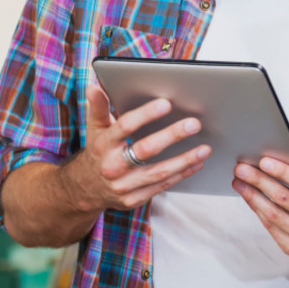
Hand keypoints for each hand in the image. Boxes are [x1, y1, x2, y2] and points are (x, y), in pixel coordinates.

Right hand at [65, 84, 210, 211]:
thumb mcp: (95, 129)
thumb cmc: (97, 153)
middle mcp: (112, 166)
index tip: (166, 104)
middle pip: (145, 150)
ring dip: (184, 159)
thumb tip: (94, 87)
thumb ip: (99, 108)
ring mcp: (123, 186)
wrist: (83, 190)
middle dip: (171, 135)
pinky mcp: (133, 200)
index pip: (125, 126)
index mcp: (103, 145)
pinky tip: (197, 163)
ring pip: (158, 172)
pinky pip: (161, 186)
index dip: (146, 115)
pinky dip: (181, 174)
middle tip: (193, 124)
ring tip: (205, 148)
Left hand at [233, 155, 288, 262]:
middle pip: (283, 197)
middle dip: (259, 181)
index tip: (264, 161)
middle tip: (242, 169)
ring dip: (252, 196)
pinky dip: (257, 210)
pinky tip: (249, 198)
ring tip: (239, 182)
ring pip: (272, 214)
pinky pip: (270, 227)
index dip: (282, 172)